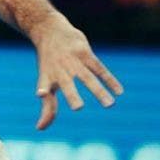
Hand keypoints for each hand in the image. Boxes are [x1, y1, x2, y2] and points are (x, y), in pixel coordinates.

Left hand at [31, 14, 123, 129]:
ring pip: (88, 77)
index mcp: (48, 77)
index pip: (44, 86)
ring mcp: (73, 61)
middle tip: (79, 108)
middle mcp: (60, 69)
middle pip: (67, 84)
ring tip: (110, 104)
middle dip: (72, 94)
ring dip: (98, 90)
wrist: (50, 31)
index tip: (41, 93)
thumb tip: (40, 129)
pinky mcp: (85, 53)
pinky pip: (99, 68)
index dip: (43, 91)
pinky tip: (119, 92)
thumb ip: (47, 107)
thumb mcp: (45, 82)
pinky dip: (109, 79)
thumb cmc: (48, 63)